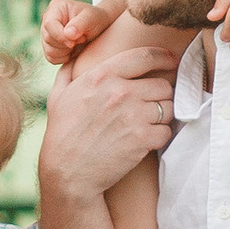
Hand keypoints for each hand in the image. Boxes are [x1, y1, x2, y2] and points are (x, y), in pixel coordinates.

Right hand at [39, 29, 178, 198]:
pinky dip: (160, 136)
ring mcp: (134, 115)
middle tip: (152, 104)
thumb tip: (75, 55)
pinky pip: (167, 131)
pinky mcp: (143, 139)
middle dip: (160, 94)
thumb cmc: (61, 134)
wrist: (67, 173)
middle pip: (162, 84)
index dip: (163, 57)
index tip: (171, 60)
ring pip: (168, 107)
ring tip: (148, 123)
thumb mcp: (58, 96)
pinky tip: (147, 140)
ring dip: (162, 115)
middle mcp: (120, 92)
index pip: (144, 56)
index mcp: (102, 76)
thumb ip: (69, 72)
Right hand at [41, 0, 115, 65]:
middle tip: (81, 38)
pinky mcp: (49, 46)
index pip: (49, 24)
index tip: (74, 42)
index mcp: (56, 8)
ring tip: (77, 43)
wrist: (97, 28)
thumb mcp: (92, 18)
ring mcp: (46, 33)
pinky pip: (51, 58)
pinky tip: (72, 50)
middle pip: (48, 38)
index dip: (60, 36)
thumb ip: (80, 24)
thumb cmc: (95, 19)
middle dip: (66, 44)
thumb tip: (68, 33)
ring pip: (49, 50)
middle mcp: (48, 19)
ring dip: (65, 51)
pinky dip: (63, 58)